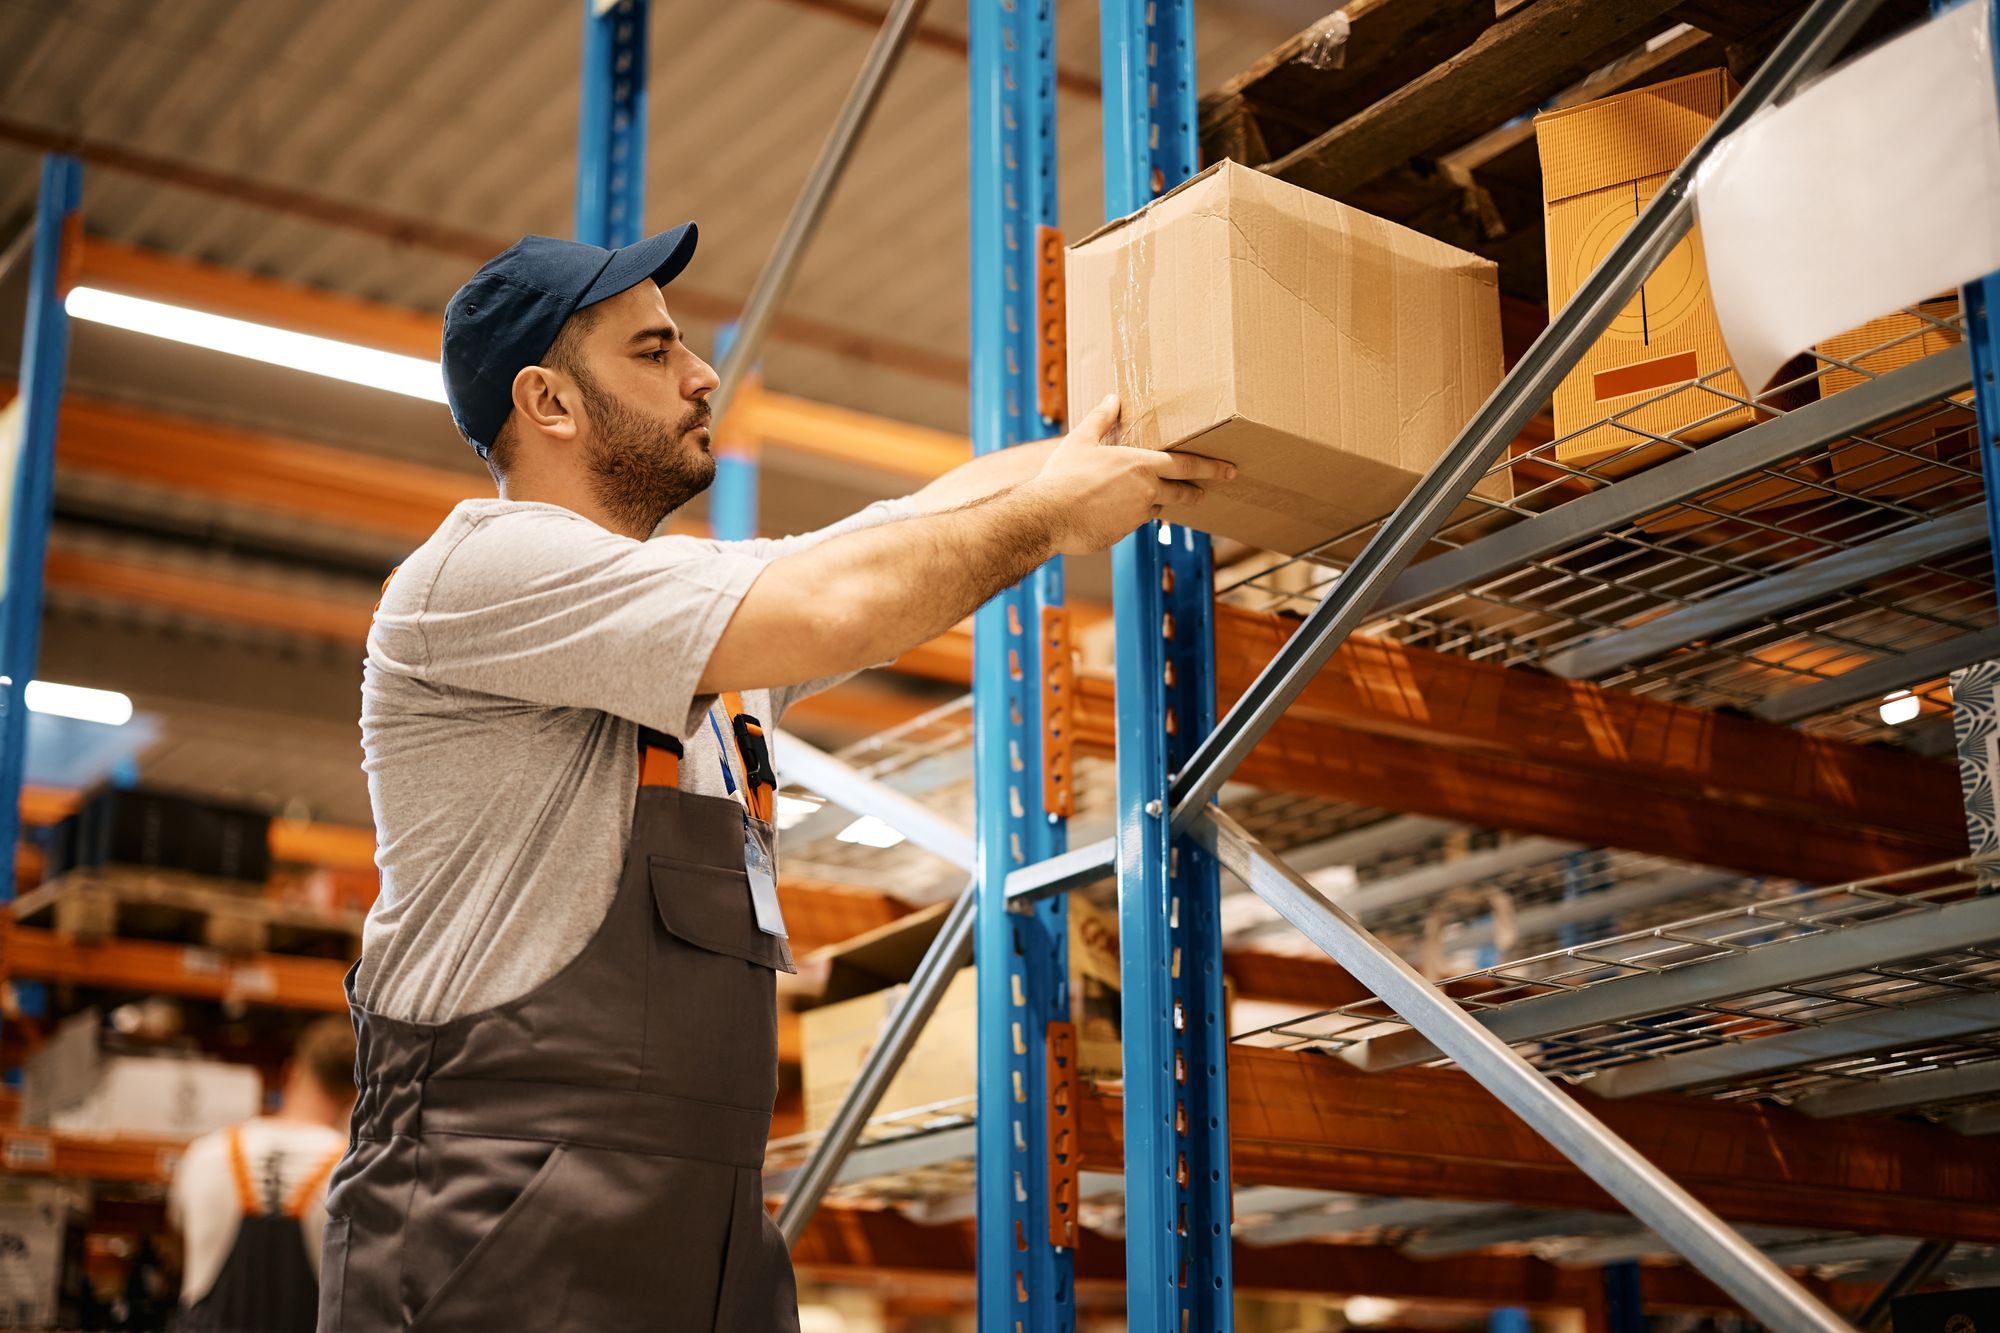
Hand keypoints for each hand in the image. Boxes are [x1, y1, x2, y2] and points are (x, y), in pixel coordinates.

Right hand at [1024, 394, 1235, 555]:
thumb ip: (1100, 419)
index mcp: (1141, 465)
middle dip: (1196, 491)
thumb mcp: (1080, 440)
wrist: (1048, 516)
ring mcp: (1137, 516)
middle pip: (1182, 492)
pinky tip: (1112, 511)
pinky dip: (1129, 515)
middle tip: (1204, 491)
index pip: (1186, 465)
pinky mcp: (1123, 534)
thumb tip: (1111, 398)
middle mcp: (1146, 492)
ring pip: (1156, 508)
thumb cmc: (1063, 476)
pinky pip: (1133, 522)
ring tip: (1142, 497)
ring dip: (1155, 502)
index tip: (1229, 470)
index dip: (1211, 467)